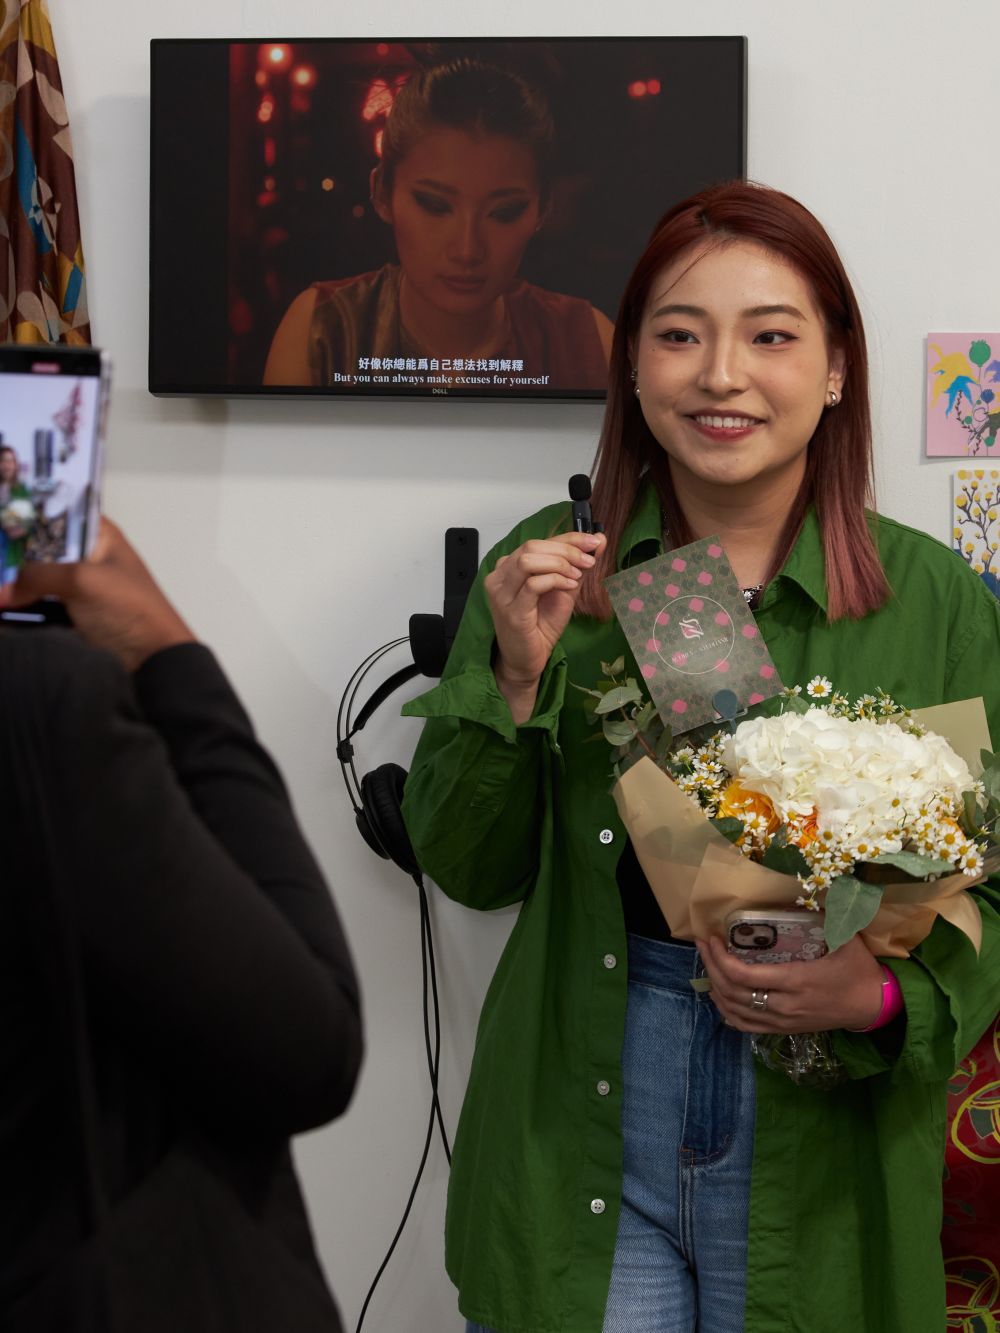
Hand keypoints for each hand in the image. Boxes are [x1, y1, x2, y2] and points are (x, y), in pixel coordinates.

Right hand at [0, 517, 195, 671]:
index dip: (25, 516)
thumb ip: (37, 577)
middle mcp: (86, 552)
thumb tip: (2, 590)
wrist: (151, 655)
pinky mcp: (72, 608)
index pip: (54, 512)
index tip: (3, 524)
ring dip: (15, 582)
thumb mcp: (81, 581)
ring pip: (36, 574)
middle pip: (39, 545)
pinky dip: (22, 603)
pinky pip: (39, 600)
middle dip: (14, 554)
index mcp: (98, 533)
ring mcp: (78, 581)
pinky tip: (5, 605)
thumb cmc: (128, 608)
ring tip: (0, 590)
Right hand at [484, 530, 606, 723]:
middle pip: (532, 546)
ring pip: (529, 560)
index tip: (594, 541)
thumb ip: (577, 566)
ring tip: (577, 575)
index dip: (569, 538)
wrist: (527, 660)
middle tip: (589, 560)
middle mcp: (500, 576)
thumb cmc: (539, 627)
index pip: (538, 542)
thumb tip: (598, 541)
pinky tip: (570, 586)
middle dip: (566, 549)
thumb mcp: (564, 590)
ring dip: (560, 563)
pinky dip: (555, 580)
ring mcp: (502, 593)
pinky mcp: (511, 610)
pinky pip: (533, 584)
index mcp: (509, 568)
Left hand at [696, 933, 884, 1032]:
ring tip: (708, 964)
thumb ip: (825, 915)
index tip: (712, 938)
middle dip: (711, 967)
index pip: (745, 976)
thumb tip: (807, 887)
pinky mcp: (784, 1030)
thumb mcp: (846, 938)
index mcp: (795, 981)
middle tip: (703, 945)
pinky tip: (720, 995)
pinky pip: (746, 1026)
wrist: (872, 1005)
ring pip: (735, 1011)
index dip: (721, 958)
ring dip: (715, 988)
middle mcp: (784, 1005)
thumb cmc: (858, 969)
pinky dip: (727, 1011)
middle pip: (733, 992)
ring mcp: (783, 1021)